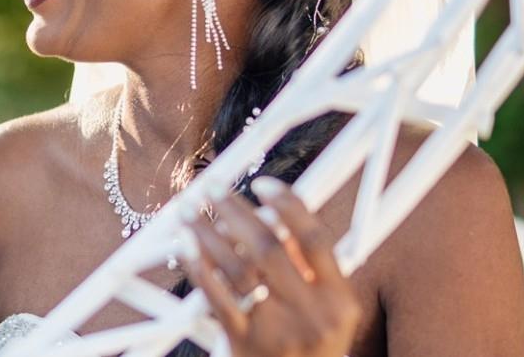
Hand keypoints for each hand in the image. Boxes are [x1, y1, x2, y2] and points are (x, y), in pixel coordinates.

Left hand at [182, 176, 359, 356]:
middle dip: (236, 210)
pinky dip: (198, 267)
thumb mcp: (327, 312)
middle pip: (270, 248)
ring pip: (237, 269)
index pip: (316, 240)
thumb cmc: (309, 348)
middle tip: (212, 186)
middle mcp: (311, 315)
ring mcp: (277, 331)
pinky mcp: (245, 344)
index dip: (289, 205)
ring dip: (208, 234)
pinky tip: (185, 246)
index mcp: (339, 300)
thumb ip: (309, 268)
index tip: (262, 183)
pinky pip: (216, 298)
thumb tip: (272, 216)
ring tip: (189, 212)